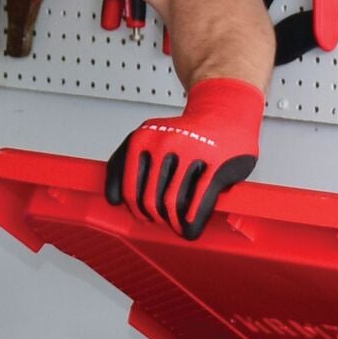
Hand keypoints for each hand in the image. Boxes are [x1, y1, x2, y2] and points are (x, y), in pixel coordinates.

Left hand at [105, 76, 263, 239]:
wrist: (225, 111)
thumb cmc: (186, 132)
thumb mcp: (148, 137)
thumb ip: (125, 162)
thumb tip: (113, 200)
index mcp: (143, 138)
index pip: (129, 189)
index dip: (135, 209)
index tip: (142, 215)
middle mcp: (165, 143)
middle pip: (150, 200)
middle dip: (155, 218)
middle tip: (161, 220)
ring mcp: (192, 154)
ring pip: (172, 204)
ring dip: (173, 223)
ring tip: (176, 224)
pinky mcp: (217, 165)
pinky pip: (199, 203)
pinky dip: (192, 223)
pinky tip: (191, 227)